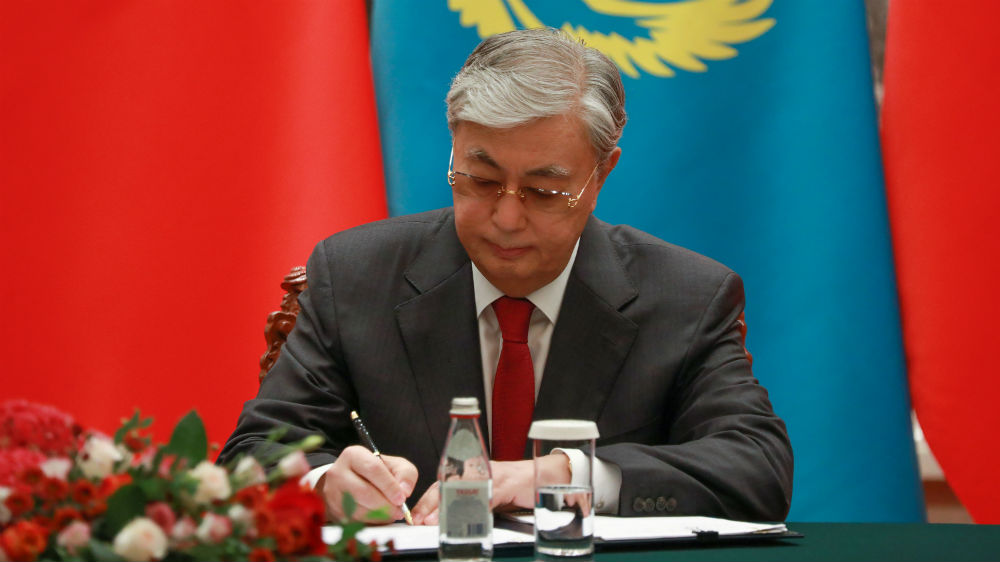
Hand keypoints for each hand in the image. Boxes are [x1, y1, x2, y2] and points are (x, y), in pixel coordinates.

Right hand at [317, 445, 416, 523]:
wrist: (350, 481)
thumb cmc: (375, 473)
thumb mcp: (394, 465)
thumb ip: (405, 474)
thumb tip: (404, 491)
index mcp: (354, 455)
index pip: (373, 469)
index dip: (390, 486)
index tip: (402, 498)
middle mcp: (338, 472)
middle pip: (364, 492)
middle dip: (386, 505)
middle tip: (399, 511)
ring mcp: (333, 493)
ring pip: (359, 509)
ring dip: (379, 516)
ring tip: (391, 513)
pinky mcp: (333, 511)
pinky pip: (354, 521)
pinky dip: (371, 522)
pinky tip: (379, 517)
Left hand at [410, 454, 569, 524]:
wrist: (549, 475)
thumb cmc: (521, 486)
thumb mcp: (493, 498)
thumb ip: (475, 507)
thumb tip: (452, 523)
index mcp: (473, 474)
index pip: (444, 485)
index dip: (428, 501)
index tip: (417, 517)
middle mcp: (480, 471)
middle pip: (449, 485)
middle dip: (433, 503)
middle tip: (421, 520)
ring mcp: (494, 475)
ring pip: (465, 489)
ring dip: (449, 506)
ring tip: (436, 521)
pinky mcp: (509, 482)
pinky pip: (489, 495)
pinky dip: (477, 506)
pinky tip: (469, 517)